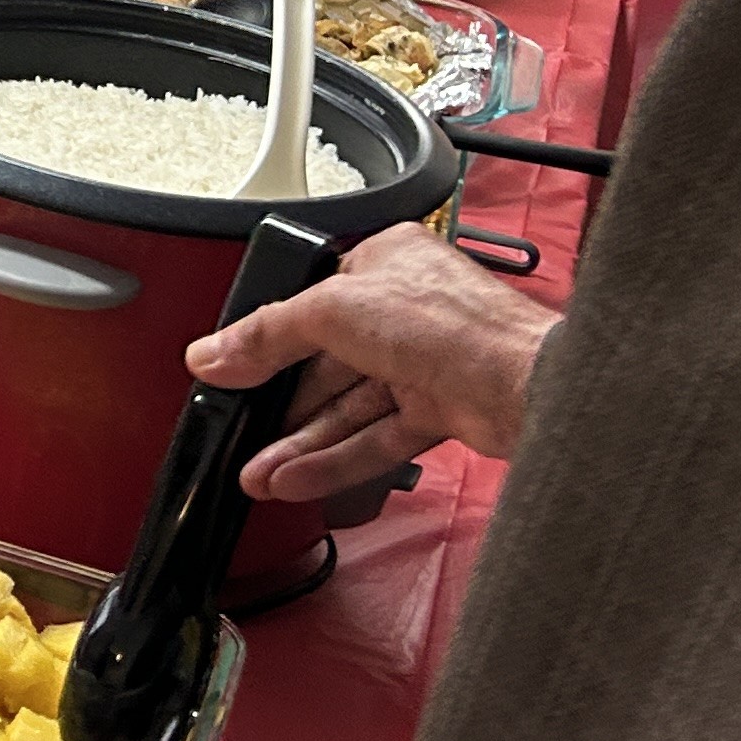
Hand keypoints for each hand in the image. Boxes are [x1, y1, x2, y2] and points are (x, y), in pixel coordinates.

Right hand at [182, 221, 554, 503]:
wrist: (526, 385)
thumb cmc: (454, 323)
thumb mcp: (331, 311)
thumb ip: (267, 334)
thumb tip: (214, 354)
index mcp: (382, 262)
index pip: (309, 303)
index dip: (268, 340)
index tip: (230, 370)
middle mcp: (403, 311)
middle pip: (325, 363)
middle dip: (280, 405)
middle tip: (240, 432)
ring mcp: (424, 363)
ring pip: (348, 407)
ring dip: (302, 442)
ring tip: (260, 472)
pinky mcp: (441, 410)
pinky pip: (376, 438)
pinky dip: (337, 460)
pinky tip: (298, 478)